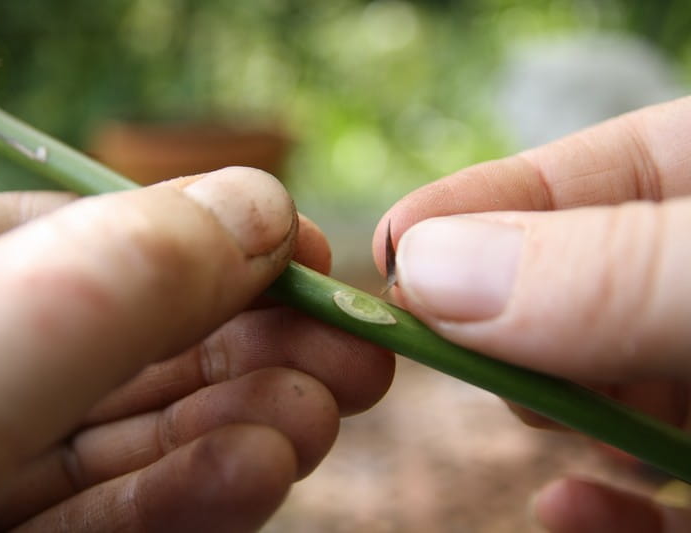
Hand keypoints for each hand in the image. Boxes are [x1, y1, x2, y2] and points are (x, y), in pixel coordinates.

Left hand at [0, 167, 393, 531]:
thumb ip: (96, 283)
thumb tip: (253, 204)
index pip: (58, 236)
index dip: (193, 234)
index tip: (300, 249)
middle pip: (113, 341)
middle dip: (243, 338)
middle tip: (350, 343)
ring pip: (123, 438)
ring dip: (236, 420)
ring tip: (322, 407)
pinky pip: (107, 523)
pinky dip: (192, 498)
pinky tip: (264, 466)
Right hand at [374, 98, 690, 531]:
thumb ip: (608, 268)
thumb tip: (427, 269)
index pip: (572, 181)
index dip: (472, 209)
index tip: (386, 252)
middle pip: (568, 294)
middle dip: (505, 326)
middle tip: (451, 351)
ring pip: (602, 395)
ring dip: (553, 415)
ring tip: (539, 420)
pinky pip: (658, 496)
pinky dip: (606, 510)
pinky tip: (570, 507)